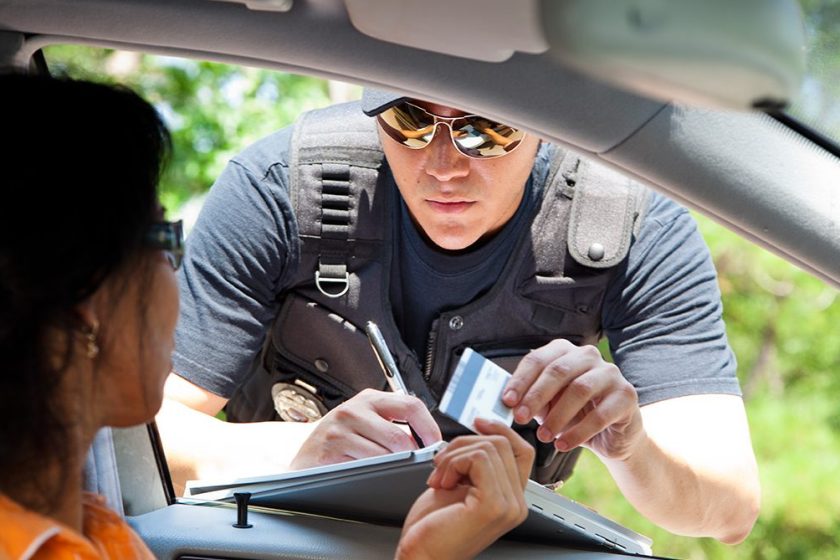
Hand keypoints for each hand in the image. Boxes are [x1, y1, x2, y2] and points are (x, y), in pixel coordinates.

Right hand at [290, 388, 441, 469]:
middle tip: (412, 466)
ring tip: (384, 470)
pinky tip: (365, 472)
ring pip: (385, 455)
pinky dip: (373, 474)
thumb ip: (393, 424)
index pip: (411, 405)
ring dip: (391, 468)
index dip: (429, 428)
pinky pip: (365, 466)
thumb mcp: (367, 422)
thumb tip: (428, 440)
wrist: (306, 458)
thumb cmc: (340, 442)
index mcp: (370, 399)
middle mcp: (354, 409)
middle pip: (400, 436)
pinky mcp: (331, 449)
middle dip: (411, 457)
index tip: (435, 445)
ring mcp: (341, 428)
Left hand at [395, 418, 533, 559]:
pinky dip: (453, 463)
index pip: (522, 451)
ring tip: (440, 478)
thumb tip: (479, 433)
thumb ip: (477, 463)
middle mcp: (516, 504)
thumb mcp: (459, 484)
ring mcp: (508, 505)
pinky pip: (478, 458)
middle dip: (463, 444)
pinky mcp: (494, 505)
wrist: (421, 556)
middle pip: (503, 443)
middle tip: (442, 465)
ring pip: (488, 447)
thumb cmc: (432, 528)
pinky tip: (442, 483)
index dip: (502, 430)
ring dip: (453, 456)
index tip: (479, 422)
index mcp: (511, 498)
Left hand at [502, 339, 643, 460]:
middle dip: (536, 396)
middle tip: (520, 418)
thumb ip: (528, 399)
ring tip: (544, 436)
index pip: (538, 359)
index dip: (520, 380)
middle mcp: (589, 356)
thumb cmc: (573, 414)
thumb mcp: (546, 405)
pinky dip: (578, 432)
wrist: (612, 435)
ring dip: (557, 416)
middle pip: (558, 371)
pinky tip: (563, 445)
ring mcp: (611, 373)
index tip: (507, 401)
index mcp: (565, 351)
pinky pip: (600, 414)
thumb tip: (503, 403)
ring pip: (579, 390)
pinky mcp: (627, 396)